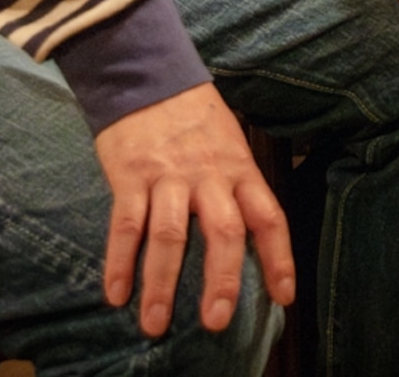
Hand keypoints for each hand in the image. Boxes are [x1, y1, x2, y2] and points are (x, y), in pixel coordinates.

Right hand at [94, 81, 293, 339]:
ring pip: (169, 237)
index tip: (283, 297)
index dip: (279, 258)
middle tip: (216, 322)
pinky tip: (115, 295)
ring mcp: (169, 177)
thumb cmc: (194, 117)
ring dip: (161, 285)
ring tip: (155, 324)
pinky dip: (119, 262)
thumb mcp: (230, 143)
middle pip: (224, 232)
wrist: (148, 74)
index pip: (269, 217)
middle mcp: (209, 176)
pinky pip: (125, 225)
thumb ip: (236, 187)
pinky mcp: (131, 175)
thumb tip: (246, 239)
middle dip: (222, 281)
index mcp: (240, 169)